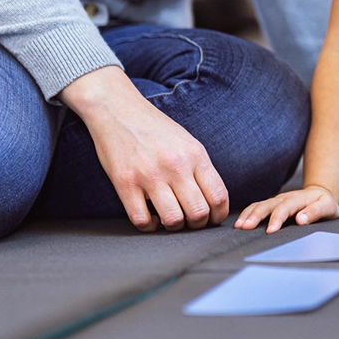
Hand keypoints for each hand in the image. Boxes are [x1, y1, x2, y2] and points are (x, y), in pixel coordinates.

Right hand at [59, 66, 228, 231]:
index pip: (218, 196)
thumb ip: (200, 168)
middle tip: (190, 222)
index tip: (213, 219)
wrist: (119, 110)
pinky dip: (148, 226)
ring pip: (172, 220)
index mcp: (195, 155)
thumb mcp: (187, 142)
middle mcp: (175, 166)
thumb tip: (213, 200)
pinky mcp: (125, 183)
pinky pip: (141, 220)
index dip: (219, 215)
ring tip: (169, 219)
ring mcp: (149, 175)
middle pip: (198, 213)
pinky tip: (149, 217)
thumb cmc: (155, 128)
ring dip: (173, 227)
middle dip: (197, 224)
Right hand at [235, 185, 338, 232]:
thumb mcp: (328, 207)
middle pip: (268, 205)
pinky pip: (257, 206)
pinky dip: (247, 213)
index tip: (270, 231)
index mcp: (299, 199)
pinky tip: (239, 223)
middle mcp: (285, 198)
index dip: (277, 218)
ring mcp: (277, 200)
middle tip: (246, 227)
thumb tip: (300, 220)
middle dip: (256, 215)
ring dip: (248, 215)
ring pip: (260, 205)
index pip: (286, 208)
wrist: (320, 194)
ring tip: (238, 226)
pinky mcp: (272, 204)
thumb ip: (316, 212)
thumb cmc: (325, 204)